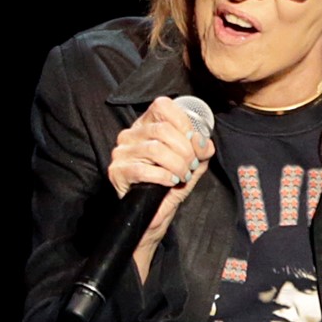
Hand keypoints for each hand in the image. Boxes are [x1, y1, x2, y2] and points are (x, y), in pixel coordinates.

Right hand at [108, 97, 214, 264]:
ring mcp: (121, 153)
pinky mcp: (116, 172)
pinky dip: (163, 176)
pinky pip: (143, 169)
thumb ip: (200, 151)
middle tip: (190, 166)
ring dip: (176, 164)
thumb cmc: (169, 186)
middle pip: (162, 129)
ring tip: (182, 176)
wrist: (153, 215)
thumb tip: (204, 143)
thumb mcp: (191, 164)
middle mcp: (130, 135)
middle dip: (185, 149)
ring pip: (155, 149)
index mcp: (147, 125)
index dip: (183, 122)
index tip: (193, 141)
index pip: (162, 106)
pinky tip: (170, 182)